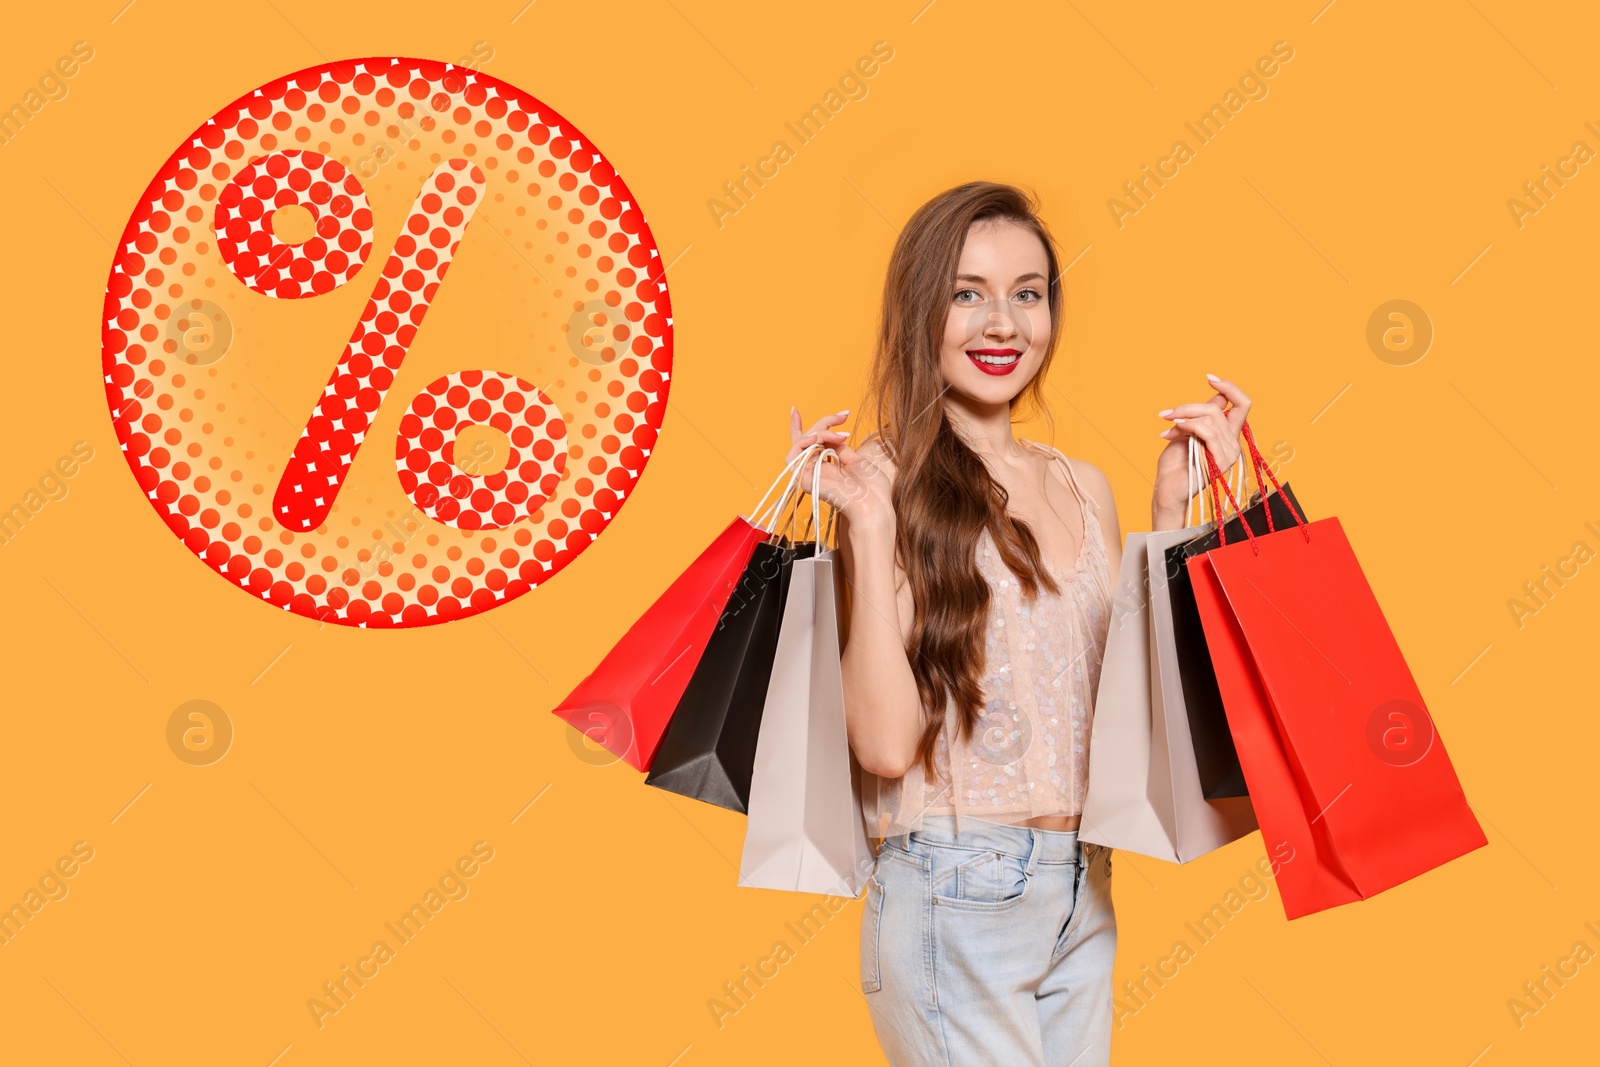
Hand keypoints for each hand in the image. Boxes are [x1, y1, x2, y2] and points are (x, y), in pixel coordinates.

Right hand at [786, 406, 896, 535]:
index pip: (808, 445)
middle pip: (807, 438)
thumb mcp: (856, 460)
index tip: (795, 410)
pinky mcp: (804, 479)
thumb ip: (840, 448)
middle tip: (843, 416)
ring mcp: (809, 474)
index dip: (798, 427)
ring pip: (801, 442)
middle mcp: (815, 470)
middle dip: (824, 422)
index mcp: (827, 467)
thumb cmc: (871, 488)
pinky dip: (808, 440)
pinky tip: (822, 438)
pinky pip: (797, 453)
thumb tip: (832, 436)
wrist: (872, 504)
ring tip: (840, 434)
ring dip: (819, 431)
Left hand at [1152, 374, 1251, 526]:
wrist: (1165, 489)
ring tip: (1167, 425)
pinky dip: (1189, 426)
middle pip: (1218, 408)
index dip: (1229, 387)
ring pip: (1211, 418)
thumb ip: (1202, 417)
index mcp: (1227, 435)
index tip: (1209, 378)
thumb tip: (1216, 396)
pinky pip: (1208, 433)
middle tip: (1168, 414)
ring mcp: (1228, 453)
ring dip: (1184, 416)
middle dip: (1189, 406)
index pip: (1242, 404)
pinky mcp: (1220, 462)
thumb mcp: (1187, 432)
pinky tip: (1173, 430)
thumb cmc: (1174, 464)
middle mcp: (1232, 443)